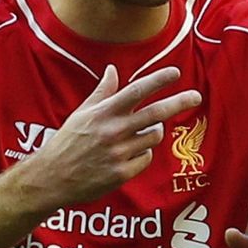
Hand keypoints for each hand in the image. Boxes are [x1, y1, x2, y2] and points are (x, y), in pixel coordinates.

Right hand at [23, 65, 200, 206]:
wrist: (52, 178)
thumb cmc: (67, 142)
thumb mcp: (82, 113)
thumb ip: (102, 92)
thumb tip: (113, 69)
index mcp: (103, 113)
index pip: (136, 91)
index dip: (158, 80)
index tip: (176, 73)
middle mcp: (113, 131)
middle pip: (156, 113)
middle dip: (179, 102)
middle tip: (196, 96)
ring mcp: (119, 153)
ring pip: (154, 137)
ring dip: (153, 132)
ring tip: (141, 133)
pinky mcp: (122, 173)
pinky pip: (146, 158)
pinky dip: (143, 154)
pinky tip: (129, 155)